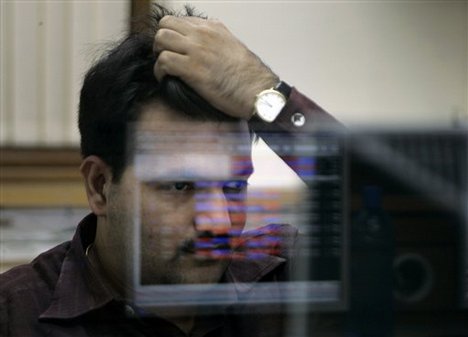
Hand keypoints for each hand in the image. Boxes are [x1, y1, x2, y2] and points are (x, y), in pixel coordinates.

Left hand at [153, 16, 278, 119]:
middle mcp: (203, 34)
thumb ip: (217, 42)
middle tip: (165, 56)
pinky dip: (160, 71)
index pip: (181, 21)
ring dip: (159, 53)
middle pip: (166, 25)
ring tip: (165, 68)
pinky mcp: (192, 68)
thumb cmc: (249, 77)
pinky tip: (166, 79)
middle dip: (161, 41)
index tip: (174, 49)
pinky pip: (163, 61)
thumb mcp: (234, 48)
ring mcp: (197, 50)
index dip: (174, 36)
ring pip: (161, 38)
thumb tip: (204, 49)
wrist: (258, 91)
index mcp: (214, 28)